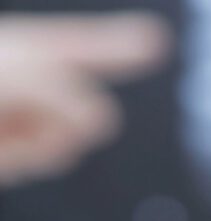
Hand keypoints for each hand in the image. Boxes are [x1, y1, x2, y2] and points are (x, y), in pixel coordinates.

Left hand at [0, 13, 168, 186]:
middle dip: (69, 105)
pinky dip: (34, 151)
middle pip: (84, 94)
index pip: (80, 45)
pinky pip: (53, 152)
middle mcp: (25, 77)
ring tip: (4, 127)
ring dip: (46, 132)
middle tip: (23, 106)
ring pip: (73, 130)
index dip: (120, 45)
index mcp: (20, 48)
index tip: (157, 40)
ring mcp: (22, 114)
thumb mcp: (13, 71)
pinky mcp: (15, 150)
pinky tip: (5, 145)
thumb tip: (100, 116)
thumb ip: (61, 86)